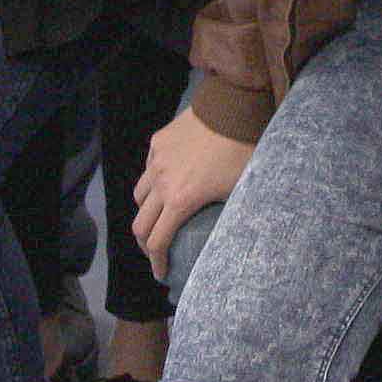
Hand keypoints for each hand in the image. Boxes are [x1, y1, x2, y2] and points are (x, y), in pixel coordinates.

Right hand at [131, 113, 252, 265]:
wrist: (233, 107)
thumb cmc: (243, 152)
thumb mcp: (239, 191)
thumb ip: (225, 215)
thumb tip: (224, 236)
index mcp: (180, 200)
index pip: (158, 242)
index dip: (157, 262)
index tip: (161, 274)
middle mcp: (161, 183)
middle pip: (140, 224)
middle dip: (145, 245)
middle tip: (156, 252)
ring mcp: (156, 160)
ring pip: (139, 195)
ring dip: (146, 213)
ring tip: (159, 218)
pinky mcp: (158, 142)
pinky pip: (148, 168)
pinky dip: (153, 182)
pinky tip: (167, 183)